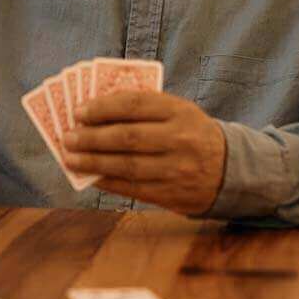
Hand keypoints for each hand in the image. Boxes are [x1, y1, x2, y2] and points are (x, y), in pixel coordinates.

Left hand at [61, 90, 227, 214]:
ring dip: (93, 162)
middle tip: (68, 137)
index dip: (103, 107)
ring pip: (127, 166)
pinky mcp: (171, 194)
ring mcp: (176, 169)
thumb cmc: (191, 134)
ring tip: (71, 158)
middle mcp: (180, 140)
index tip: (79, 111)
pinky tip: (91, 176)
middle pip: (127, 137)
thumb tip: (95, 115)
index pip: (135, 104)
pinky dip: (107, 181)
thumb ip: (144, 109)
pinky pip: (132, 187)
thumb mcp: (178, 112)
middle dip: (92, 138)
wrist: (229, 170)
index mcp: (180, 111)